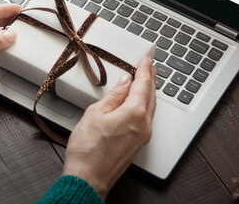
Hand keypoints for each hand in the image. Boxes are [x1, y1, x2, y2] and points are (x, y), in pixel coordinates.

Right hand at [62, 57, 156, 198]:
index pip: (143, 84)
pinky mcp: (138, 144)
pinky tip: (139, 101)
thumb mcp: (95, 113)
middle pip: (151, 95)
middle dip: (150, 79)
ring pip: (150, 107)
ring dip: (149, 91)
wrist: (88, 178)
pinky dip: (145, 104)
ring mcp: (143, 136)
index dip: (145, 69)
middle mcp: (144, 124)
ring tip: (146, 80)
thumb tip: (124, 83)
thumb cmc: (87, 149)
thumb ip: (113, 95)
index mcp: (134, 113)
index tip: (146, 59)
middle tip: (150, 66)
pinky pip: (147, 118)